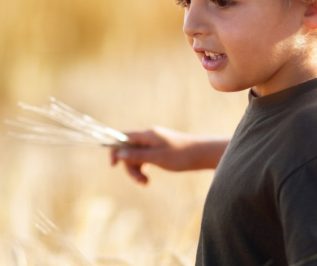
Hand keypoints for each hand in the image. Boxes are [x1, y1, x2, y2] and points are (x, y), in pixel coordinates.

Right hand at [109, 127, 227, 184]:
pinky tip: (148, 177)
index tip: (113, 165)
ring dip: (138, 170)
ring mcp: (154, 143)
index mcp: (147, 134)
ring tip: (146, 183)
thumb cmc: (182, 155)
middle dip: (130, 167)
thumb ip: (138, 155)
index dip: (114, 149)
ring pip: (137, 156)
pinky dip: (144, 167)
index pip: (122, 137)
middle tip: (141, 182)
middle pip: (129, 150)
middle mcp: (149, 136)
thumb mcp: (158, 158)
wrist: (203, 154)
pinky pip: (145, 158)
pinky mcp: (159, 150)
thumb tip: (119, 153)